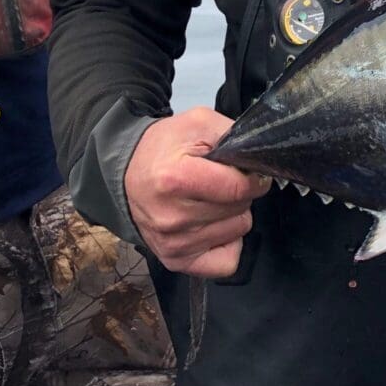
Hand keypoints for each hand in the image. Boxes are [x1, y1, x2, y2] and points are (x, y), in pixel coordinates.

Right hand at [125, 107, 270, 276]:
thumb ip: (231, 136)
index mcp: (175, 180)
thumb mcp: (197, 123)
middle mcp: (172, 218)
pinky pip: (228, 262)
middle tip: (218, 182)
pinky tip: (212, 224)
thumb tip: (258, 159)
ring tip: (210, 199)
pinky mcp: (175, 261)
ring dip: (232, 214)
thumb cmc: (163, 149)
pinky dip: (227, 242)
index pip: (238, 189)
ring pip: (238, 231)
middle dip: (238, 193)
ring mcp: (174, 244)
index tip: (247, 172)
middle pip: (240, 210)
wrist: (127, 174)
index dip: (252, 178)